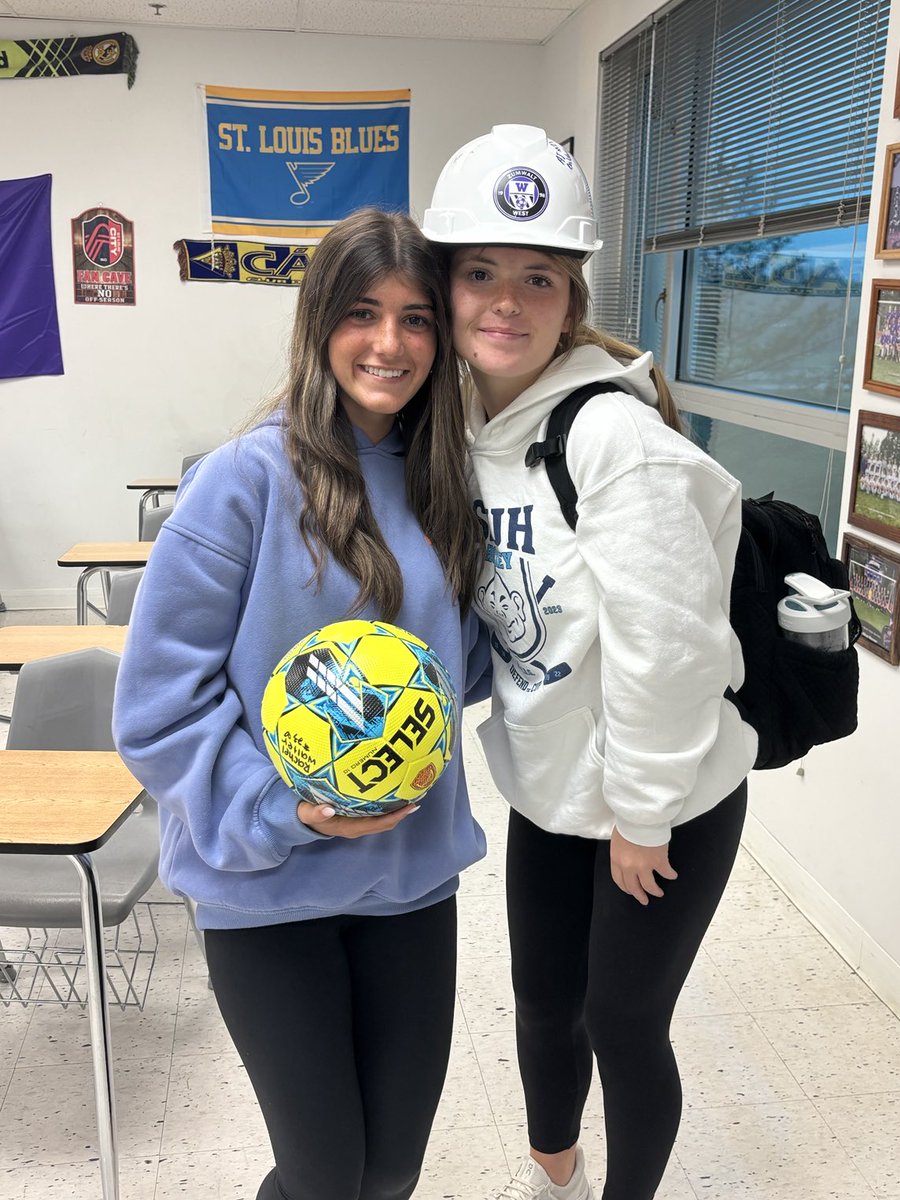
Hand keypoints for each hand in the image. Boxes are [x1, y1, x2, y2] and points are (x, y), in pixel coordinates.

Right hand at [297, 800, 418, 838]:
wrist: (301, 820)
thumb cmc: (306, 814)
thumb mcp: (307, 812)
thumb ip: (316, 812)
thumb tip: (326, 810)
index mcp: (349, 827)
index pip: (378, 824)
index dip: (396, 816)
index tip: (410, 806)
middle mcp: (357, 827)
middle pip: (386, 822)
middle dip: (402, 812)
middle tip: (417, 796)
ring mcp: (358, 823)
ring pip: (383, 819)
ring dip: (397, 809)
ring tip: (410, 793)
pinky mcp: (357, 816)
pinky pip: (377, 813)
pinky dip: (387, 805)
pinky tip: (393, 791)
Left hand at [610, 827, 677, 904]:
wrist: (639, 816)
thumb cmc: (628, 824)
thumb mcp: (617, 840)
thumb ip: (621, 852)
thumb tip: (626, 857)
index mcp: (617, 860)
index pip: (619, 880)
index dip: (625, 888)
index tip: (630, 891)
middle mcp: (629, 867)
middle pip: (633, 887)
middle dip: (639, 895)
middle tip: (644, 900)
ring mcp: (644, 866)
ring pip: (649, 885)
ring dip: (655, 891)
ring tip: (659, 893)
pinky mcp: (659, 862)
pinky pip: (666, 873)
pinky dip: (670, 875)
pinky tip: (672, 875)